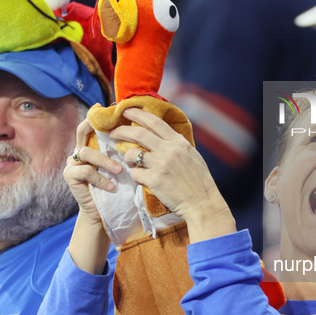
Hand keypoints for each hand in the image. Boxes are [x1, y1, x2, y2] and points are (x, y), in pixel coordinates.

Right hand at [63, 119, 122, 224]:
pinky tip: (112, 186)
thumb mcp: (124, 164)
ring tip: (120, 170)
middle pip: (83, 132)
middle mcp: (80, 150)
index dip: (99, 116)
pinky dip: (100, 178)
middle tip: (116, 135)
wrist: (107, 211)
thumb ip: (126, 149)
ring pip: (86, 152)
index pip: (92, 124)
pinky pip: (85, 171)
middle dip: (98, 131)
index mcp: (92, 145)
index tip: (110, 110)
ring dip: (105, 160)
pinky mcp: (70, 176)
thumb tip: (143, 130)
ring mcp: (73, 163)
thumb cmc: (120, 186)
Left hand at [110, 108, 235, 241]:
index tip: (126, 111)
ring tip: (127, 161)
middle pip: (139, 133)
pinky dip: (135, 175)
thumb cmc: (199, 181)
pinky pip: (135, 173)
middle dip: (122, 130)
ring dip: (126, 156)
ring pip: (133, 153)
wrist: (202, 202)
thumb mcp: (192, 156)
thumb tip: (163, 137)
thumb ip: (177, 145)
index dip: (138, 114)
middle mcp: (169, 150)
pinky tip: (140, 178)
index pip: (155, 122)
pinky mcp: (154, 180)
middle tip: (113, 132)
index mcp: (178, 142)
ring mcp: (161, 165)